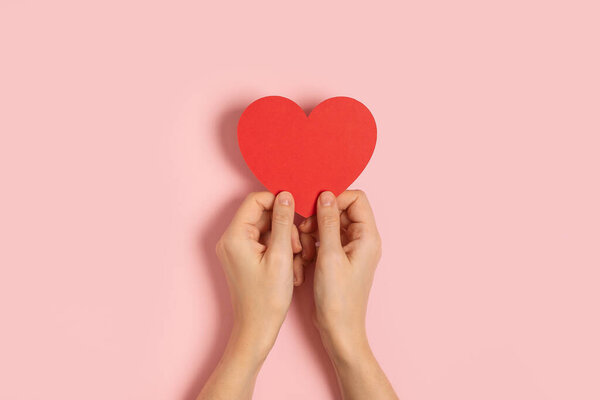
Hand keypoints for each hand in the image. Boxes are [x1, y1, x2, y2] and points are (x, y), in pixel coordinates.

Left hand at [216, 191, 302, 355]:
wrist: (257, 329)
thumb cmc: (267, 298)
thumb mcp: (282, 255)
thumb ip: (283, 221)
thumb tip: (285, 196)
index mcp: (235, 236)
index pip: (255, 201)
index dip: (278, 202)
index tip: (296, 213)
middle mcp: (230, 240)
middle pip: (262, 215)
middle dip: (284, 227)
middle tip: (298, 247)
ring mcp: (236, 250)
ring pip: (267, 230)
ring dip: (285, 241)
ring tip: (296, 261)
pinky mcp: (243, 258)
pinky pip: (264, 243)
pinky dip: (280, 251)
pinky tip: (290, 268)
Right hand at [299, 190, 380, 358]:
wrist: (339, 329)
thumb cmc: (337, 299)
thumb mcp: (329, 256)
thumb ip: (328, 223)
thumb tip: (326, 195)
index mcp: (368, 237)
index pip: (356, 199)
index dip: (335, 199)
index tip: (315, 208)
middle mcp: (363, 240)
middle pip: (343, 210)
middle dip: (322, 214)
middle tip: (304, 227)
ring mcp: (352, 250)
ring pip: (333, 223)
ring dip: (316, 228)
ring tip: (303, 242)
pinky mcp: (341, 259)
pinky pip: (328, 238)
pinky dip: (316, 240)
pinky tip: (306, 252)